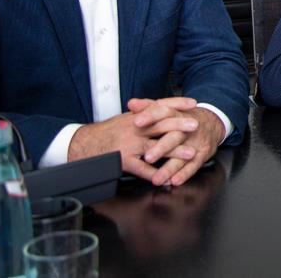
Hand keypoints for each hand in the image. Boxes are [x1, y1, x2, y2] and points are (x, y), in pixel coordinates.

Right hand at [68, 97, 201, 183]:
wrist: (84, 145)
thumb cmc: (107, 132)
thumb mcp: (126, 119)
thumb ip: (143, 114)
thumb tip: (161, 108)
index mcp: (137, 117)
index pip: (159, 106)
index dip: (177, 103)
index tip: (193, 103)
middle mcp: (134, 129)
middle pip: (160, 124)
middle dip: (179, 124)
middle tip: (196, 124)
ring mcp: (130, 145)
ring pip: (155, 147)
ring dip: (174, 151)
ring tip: (190, 153)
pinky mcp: (124, 161)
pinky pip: (142, 169)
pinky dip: (156, 174)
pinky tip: (167, 178)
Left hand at [135, 102, 224, 186]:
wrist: (211, 122)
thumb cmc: (183, 118)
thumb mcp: (168, 109)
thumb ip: (148, 106)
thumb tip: (131, 103)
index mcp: (177, 114)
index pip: (164, 112)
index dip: (150, 116)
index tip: (137, 122)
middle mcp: (187, 129)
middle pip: (174, 137)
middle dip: (161, 148)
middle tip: (148, 158)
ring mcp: (195, 142)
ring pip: (182, 156)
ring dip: (169, 168)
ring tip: (158, 178)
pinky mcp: (202, 154)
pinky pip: (194, 165)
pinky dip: (185, 174)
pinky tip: (175, 181)